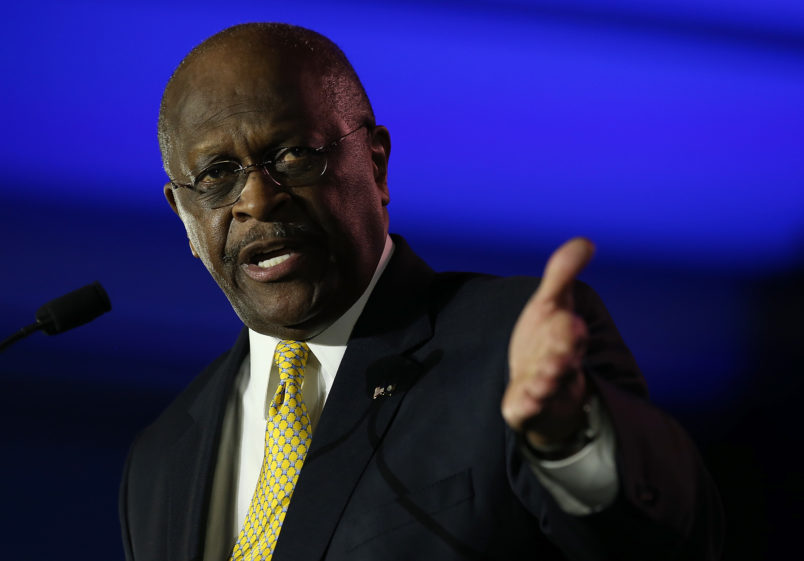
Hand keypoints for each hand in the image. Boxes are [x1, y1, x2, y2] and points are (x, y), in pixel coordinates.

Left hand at [501, 237, 595, 448]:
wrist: (538, 386)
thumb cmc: (547, 340)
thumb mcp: (550, 303)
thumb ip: (562, 274)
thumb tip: (586, 241)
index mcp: (568, 340)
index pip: (570, 333)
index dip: (568, 329)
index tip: (568, 321)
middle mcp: (560, 365)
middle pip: (563, 361)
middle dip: (561, 356)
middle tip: (558, 353)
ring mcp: (544, 389)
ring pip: (548, 387)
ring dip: (545, 383)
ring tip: (540, 381)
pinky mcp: (527, 408)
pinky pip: (527, 410)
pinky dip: (525, 407)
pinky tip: (518, 405)